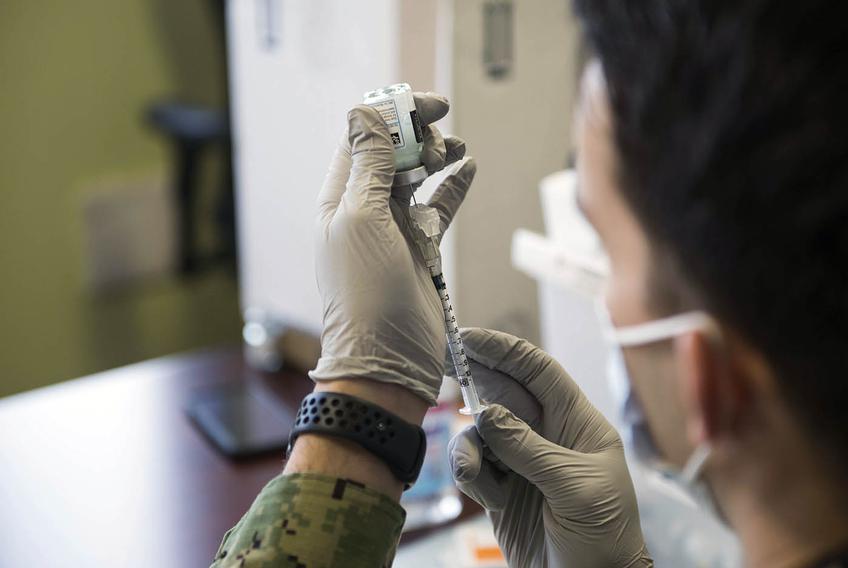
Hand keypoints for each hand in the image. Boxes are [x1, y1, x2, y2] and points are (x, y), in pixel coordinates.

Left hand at [310, 93, 475, 405]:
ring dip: (437, 156)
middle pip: (392, 153)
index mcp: (340, 199)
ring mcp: (394, 229)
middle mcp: (364, 209)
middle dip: (418, 135)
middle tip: (441, 134)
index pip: (362, 139)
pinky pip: (439, 206)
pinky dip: (453, 186)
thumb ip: (368, 166)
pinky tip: (468, 168)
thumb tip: (364, 113)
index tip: (426, 104)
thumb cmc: (364, 293)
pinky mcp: (420, 248)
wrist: (386, 358)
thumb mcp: (361, 220)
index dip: (391, 115)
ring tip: (456, 149)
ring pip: (417, 176)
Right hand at [448, 329, 652, 567]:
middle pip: (504, 394)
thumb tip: (487, 413)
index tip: (470, 337)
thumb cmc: (604, 537)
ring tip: (476, 472)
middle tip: (444, 364)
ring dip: (471, 445)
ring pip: (481, 433)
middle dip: (476, 380)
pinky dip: (469, 473)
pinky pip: (473, 466)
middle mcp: (549, 437)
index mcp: (578, 425)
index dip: (506, 351)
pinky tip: (482, 490)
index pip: (539, 372)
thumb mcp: (573, 486)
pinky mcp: (502, 491)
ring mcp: (523, 464)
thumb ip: (529, 447)